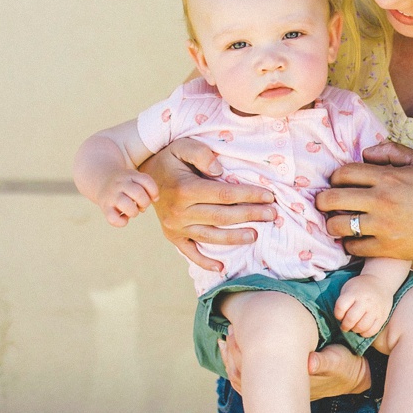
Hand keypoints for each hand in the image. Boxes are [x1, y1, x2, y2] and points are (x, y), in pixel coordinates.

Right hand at [96, 169, 158, 226]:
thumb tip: (147, 205)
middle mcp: (120, 184)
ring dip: (134, 212)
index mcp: (130, 175)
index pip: (146, 180)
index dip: (154, 192)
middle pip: (138, 193)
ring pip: (125, 204)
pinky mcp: (104, 207)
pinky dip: (122, 222)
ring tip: (133, 212)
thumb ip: (146, 189)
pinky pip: (113, 218)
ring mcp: (111, 195)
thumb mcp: (136, 179)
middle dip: (145, 203)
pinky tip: (124, 218)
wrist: (102, 181)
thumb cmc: (126, 185)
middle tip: (142, 205)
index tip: (153, 198)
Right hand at [142, 138, 274, 272]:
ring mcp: (175, 226)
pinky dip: (204, 261)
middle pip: (222, 216)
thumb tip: (220, 171)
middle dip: (250, 215)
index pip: (225, 194)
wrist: (140, 178)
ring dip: (235, 238)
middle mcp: (179, 211)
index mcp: (185, 189)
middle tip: (272, 214)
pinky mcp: (171, 236)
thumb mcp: (182, 146)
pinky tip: (221, 266)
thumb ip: (201, 154)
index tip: (269, 196)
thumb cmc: (168, 159)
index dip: (249, 195)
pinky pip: (189, 251)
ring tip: (256, 235)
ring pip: (210, 236)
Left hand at [218, 297, 365, 398]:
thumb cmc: (343, 367)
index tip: (235, 332)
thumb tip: (310, 362)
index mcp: (290, 381)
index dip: (240, 353)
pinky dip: (239, 365)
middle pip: (243, 376)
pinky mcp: (280, 383)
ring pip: (243, 380)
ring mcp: (278, 389)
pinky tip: (234, 351)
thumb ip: (324, 362)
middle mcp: (280, 389)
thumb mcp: (338, 361)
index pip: (255, 372)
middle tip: (228, 332)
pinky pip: (250, 379)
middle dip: (232, 354)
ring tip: (226, 340)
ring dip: (232, 360)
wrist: (350, 377)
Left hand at [315, 142, 412, 261]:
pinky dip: (349, 244)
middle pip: (332, 199)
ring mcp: (382, 227)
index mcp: (388, 178)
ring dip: (333, 224)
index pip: (344, 173)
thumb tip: (366, 152)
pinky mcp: (386, 248)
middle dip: (323, 200)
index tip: (337, 182)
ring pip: (338, 226)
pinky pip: (353, 248)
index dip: (335, 177)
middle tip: (325, 203)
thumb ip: (392, 151)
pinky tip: (355, 239)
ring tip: (337, 222)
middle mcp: (381, 202)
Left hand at [334, 274, 392, 337]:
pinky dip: (365, 333)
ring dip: (355, 330)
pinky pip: (372, 330)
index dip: (337, 314)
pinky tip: (362, 329)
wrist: (380, 283)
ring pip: (362, 326)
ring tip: (354, 327)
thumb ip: (343, 301)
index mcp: (354, 293)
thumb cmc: (360, 287)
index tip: (339, 315)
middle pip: (351, 319)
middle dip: (345, 325)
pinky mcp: (382, 317)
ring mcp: (375, 310)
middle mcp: (365, 301)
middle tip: (345, 326)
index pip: (341, 307)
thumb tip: (341, 319)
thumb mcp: (349, 288)